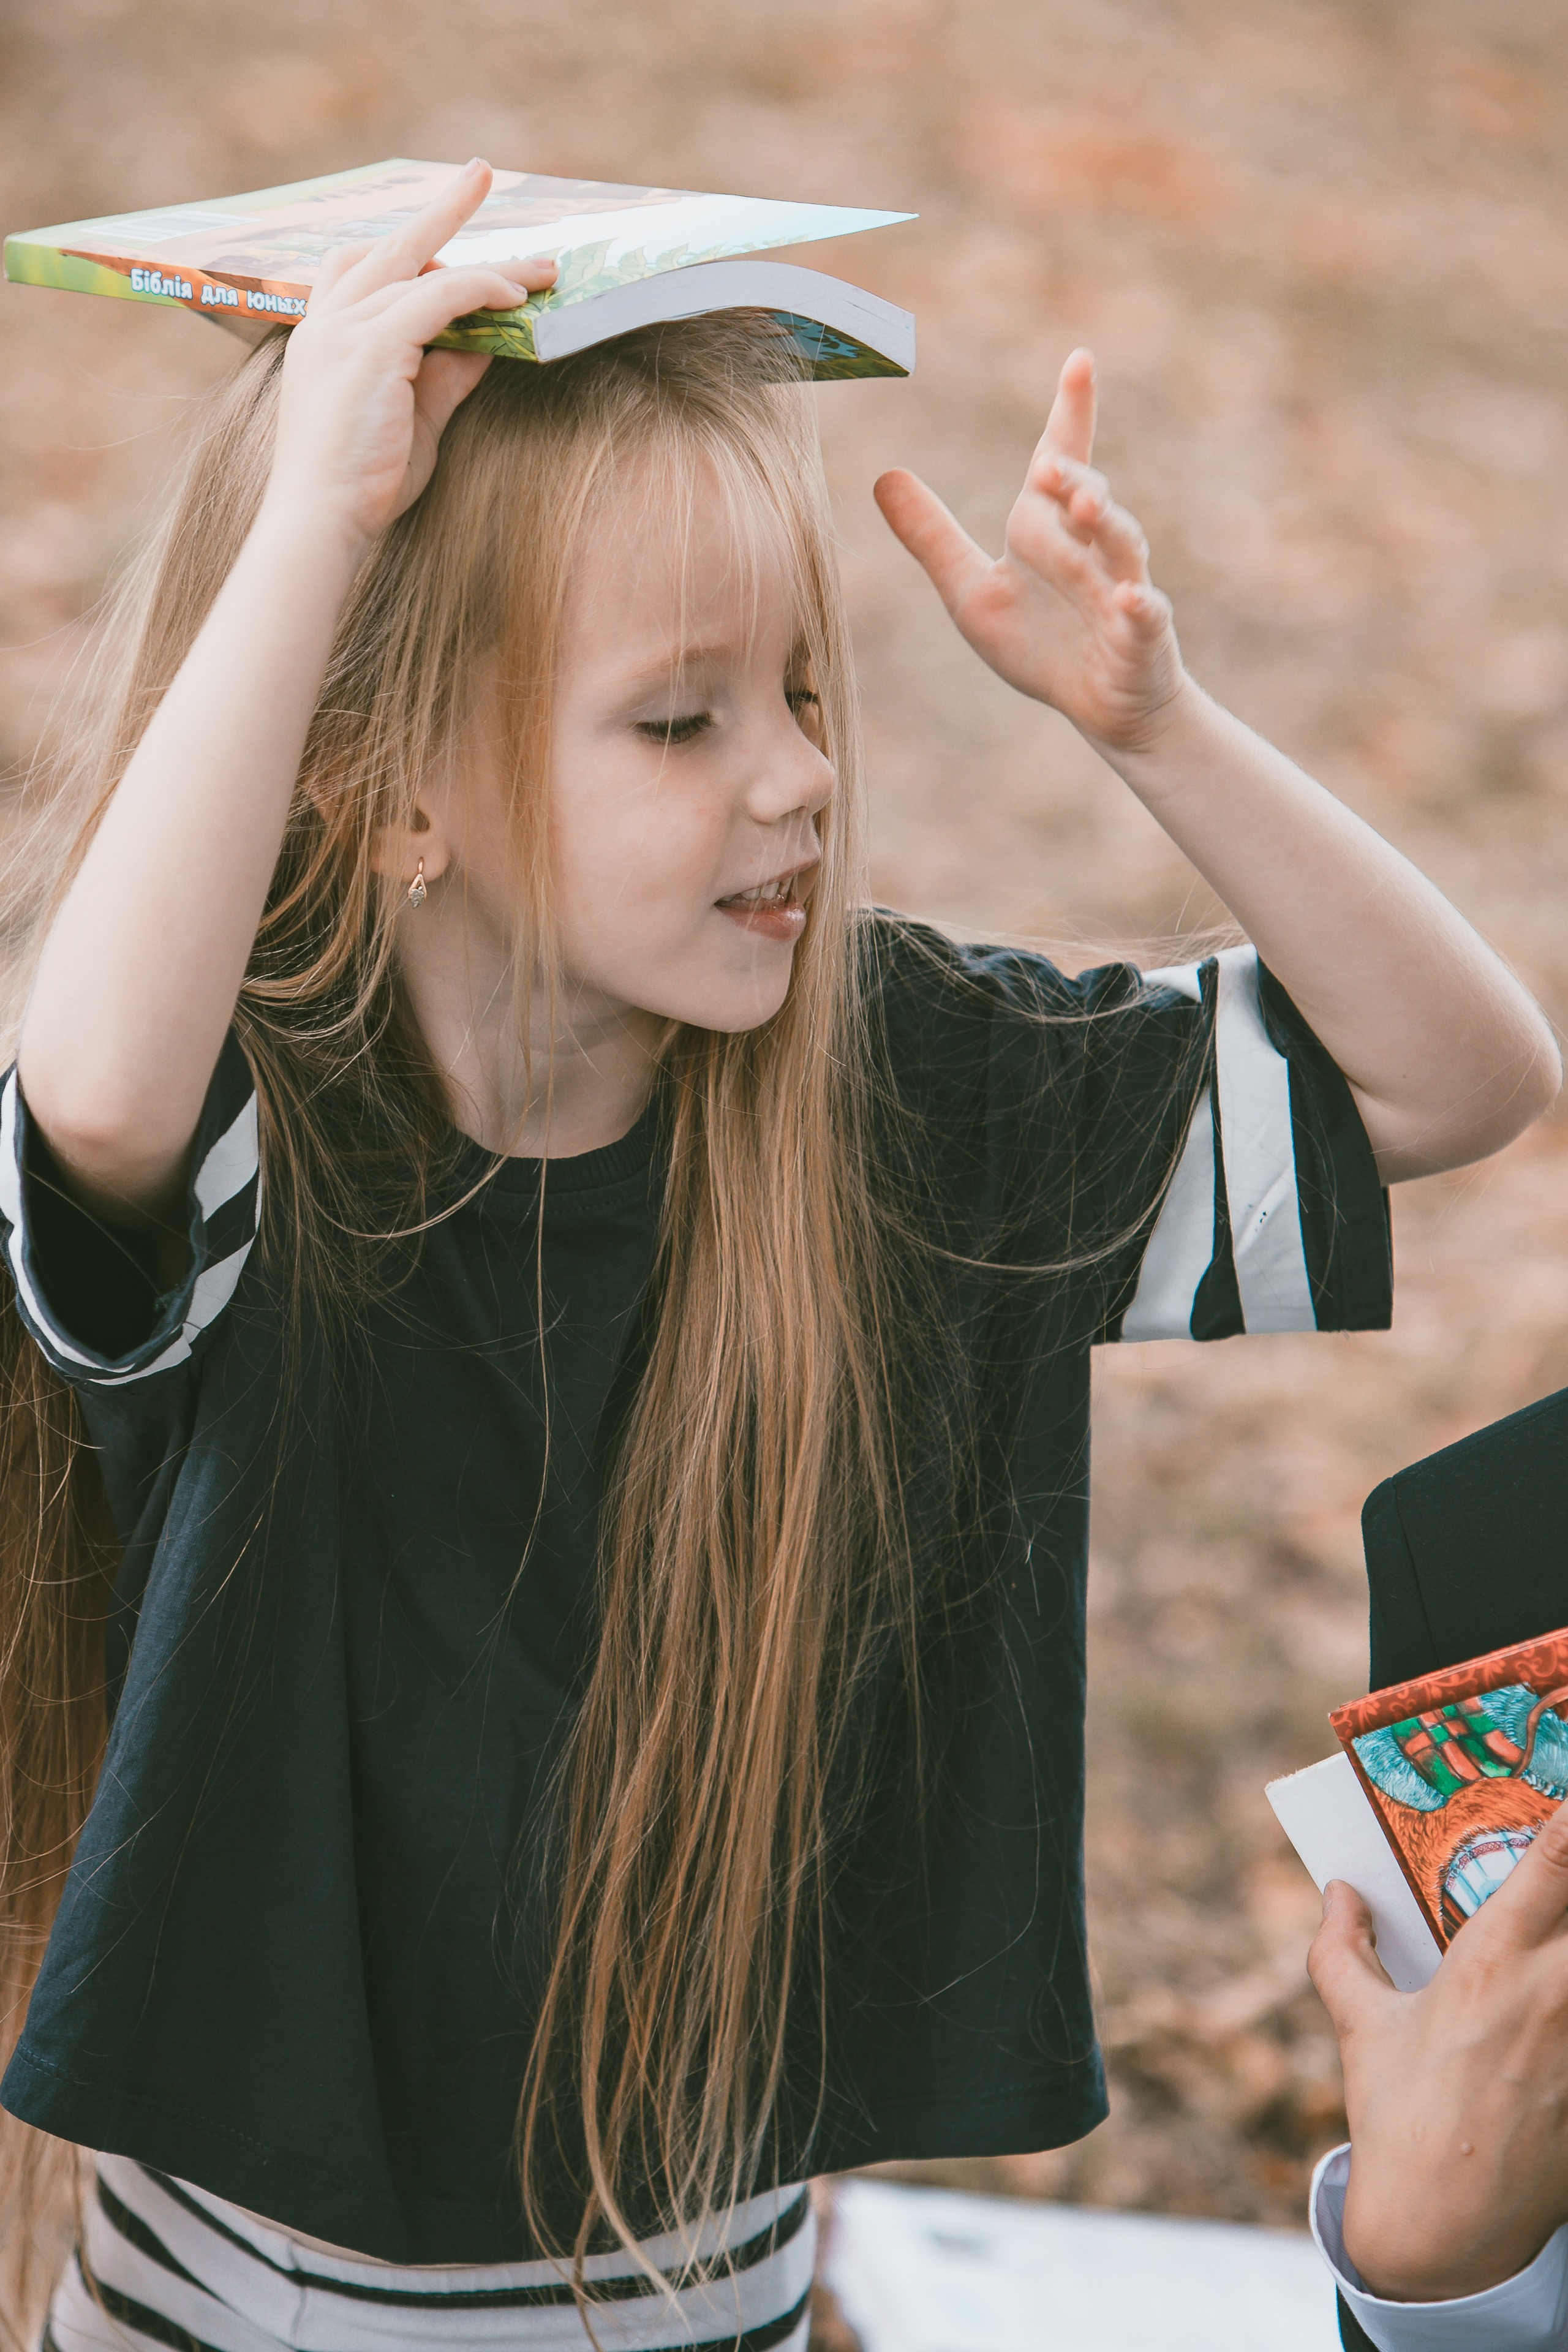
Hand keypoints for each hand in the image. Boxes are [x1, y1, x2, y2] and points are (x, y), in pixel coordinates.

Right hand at [262, 158, 557, 560]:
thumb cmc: (360, 484)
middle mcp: (329, 321)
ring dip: (491, 266)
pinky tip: (517, 297)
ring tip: (543, 269)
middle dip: (442, 210)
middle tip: (480, 174)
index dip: (410, 248)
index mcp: (323, 335)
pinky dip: (482, 290)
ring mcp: (346, 329)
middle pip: (391, 245)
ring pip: (426, 269)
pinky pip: (439, 297)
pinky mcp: (372, 347)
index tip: (450, 240)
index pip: (361, 268)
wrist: (319, 521)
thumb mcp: (414, 419)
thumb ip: (445, 375)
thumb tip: (487, 343)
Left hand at [874, 348, 1185, 755]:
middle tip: (1046, 467)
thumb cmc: (1040, 645)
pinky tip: (1128, 598)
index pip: (1061, 461)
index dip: (1070, 414)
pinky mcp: (1142, 634)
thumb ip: (932, 537)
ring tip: (1083, 508)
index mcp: (1050, 530)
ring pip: (1120, 544)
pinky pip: (1146, 614)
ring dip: (1105, 523)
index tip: (1080, 361)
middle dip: (1071, 479)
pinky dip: (1139, 605)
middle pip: (1086, 498)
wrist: (1100, 706)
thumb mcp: (971, 591)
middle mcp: (1092, 547)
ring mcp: (1123, 586)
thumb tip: (883, 476)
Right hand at [1308, 1807, 1567, 2301]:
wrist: (1449, 2232)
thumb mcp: (1361, 2027)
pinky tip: (1562, 2004)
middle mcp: (1557, 1989)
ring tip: (1559, 1947)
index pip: (1558, 1855)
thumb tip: (1339, 1895)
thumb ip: (1341, 1949)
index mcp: (1494, 1961)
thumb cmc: (1400, 2119)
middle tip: (1563, 1862)